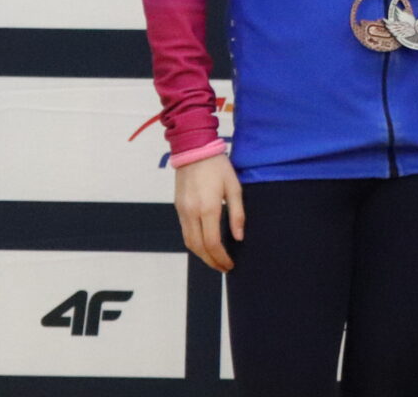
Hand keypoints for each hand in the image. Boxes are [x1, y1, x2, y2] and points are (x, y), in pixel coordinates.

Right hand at [174, 153, 244, 271]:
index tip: (230, 264)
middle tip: (223, 267)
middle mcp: (192, 213)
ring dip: (201, 255)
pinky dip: (194, 243)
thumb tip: (239, 237)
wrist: (194, 150)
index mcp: (208, 208)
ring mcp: (182, 211)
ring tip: (215, 260)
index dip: (221, 258)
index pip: (213, 243)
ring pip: (189, 242)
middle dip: (211, 261)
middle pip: (198, 248)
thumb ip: (237, 214)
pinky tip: (205, 244)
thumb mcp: (234, 187)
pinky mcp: (178, 207)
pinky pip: (185, 232)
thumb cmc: (218, 166)